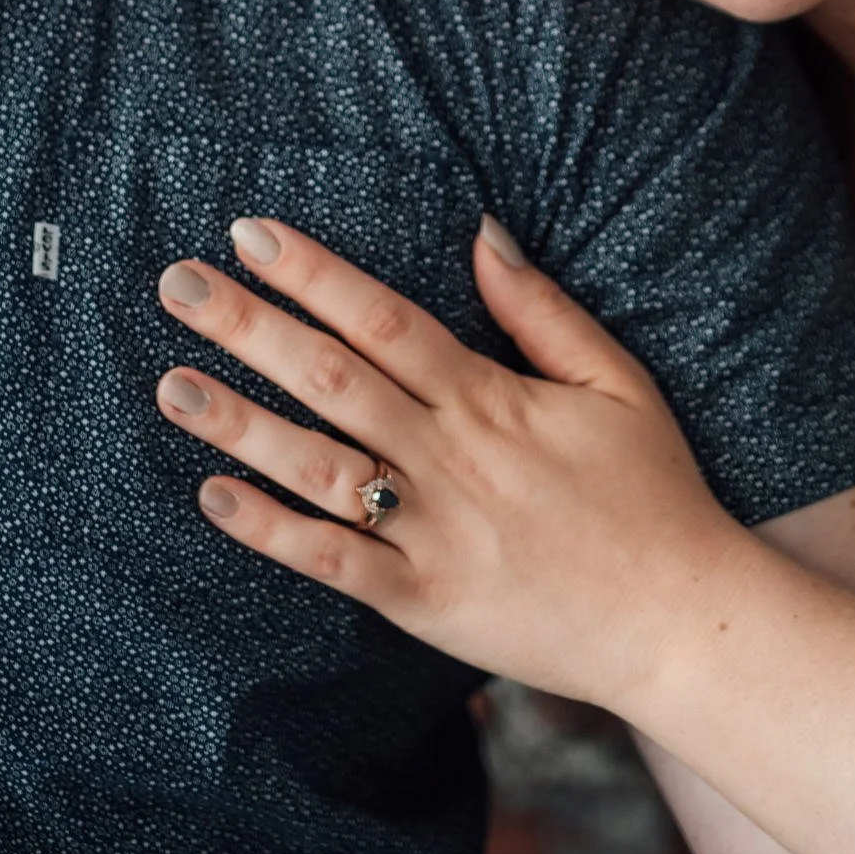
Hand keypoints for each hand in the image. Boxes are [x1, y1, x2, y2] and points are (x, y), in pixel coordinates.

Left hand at [154, 213, 760, 712]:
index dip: (312, 272)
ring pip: (318, 469)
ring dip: (240, 424)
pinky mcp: (424, 604)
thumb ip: (540, 309)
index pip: (382, 318)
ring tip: (172, 381)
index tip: (249, 232)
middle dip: (250, 328)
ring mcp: (433, 535)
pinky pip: (335, 563)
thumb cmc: (652, 493)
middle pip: (332, 380)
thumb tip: (480, 230)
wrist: (681, 623)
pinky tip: (214, 496)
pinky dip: (272, 531)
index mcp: (490, 399)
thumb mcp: (614, 381)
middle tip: (177, 284)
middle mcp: (450, 460)